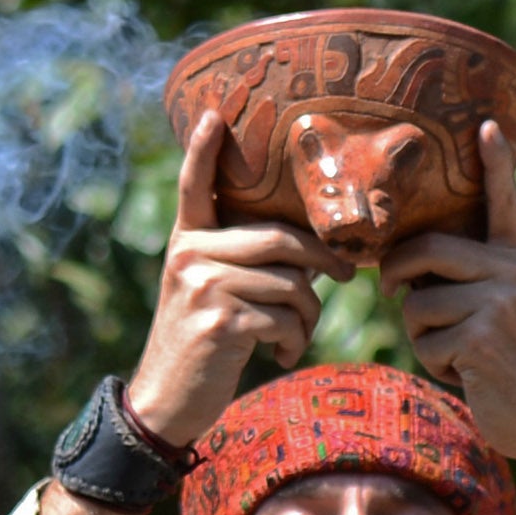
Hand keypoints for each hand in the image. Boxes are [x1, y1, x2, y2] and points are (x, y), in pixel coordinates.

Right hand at [124, 106, 333, 450]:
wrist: (167, 401)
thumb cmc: (202, 343)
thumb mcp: (211, 293)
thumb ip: (244, 263)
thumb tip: (313, 252)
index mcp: (186, 242)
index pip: (194, 186)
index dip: (204, 150)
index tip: (216, 114)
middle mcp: (189, 255)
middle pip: (280, 240)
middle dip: (323, 260)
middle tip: (348, 275)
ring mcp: (204, 286)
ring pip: (291, 282)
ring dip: (308, 315)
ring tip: (295, 335)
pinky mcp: (222, 321)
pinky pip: (286, 318)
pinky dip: (295, 340)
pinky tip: (281, 354)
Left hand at [386, 123, 515, 481]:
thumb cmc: (503, 360)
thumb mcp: (494, 307)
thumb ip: (462, 277)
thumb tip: (399, 265)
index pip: (503, 201)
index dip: (496, 162)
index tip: (486, 124)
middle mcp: (514, 270)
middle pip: (428, 249)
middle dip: (399, 273)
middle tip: (393, 292)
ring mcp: (500, 301)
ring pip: (417, 302)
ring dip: (422, 334)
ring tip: (457, 350)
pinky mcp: (483, 336)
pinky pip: (425, 339)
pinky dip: (434, 361)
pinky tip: (465, 371)